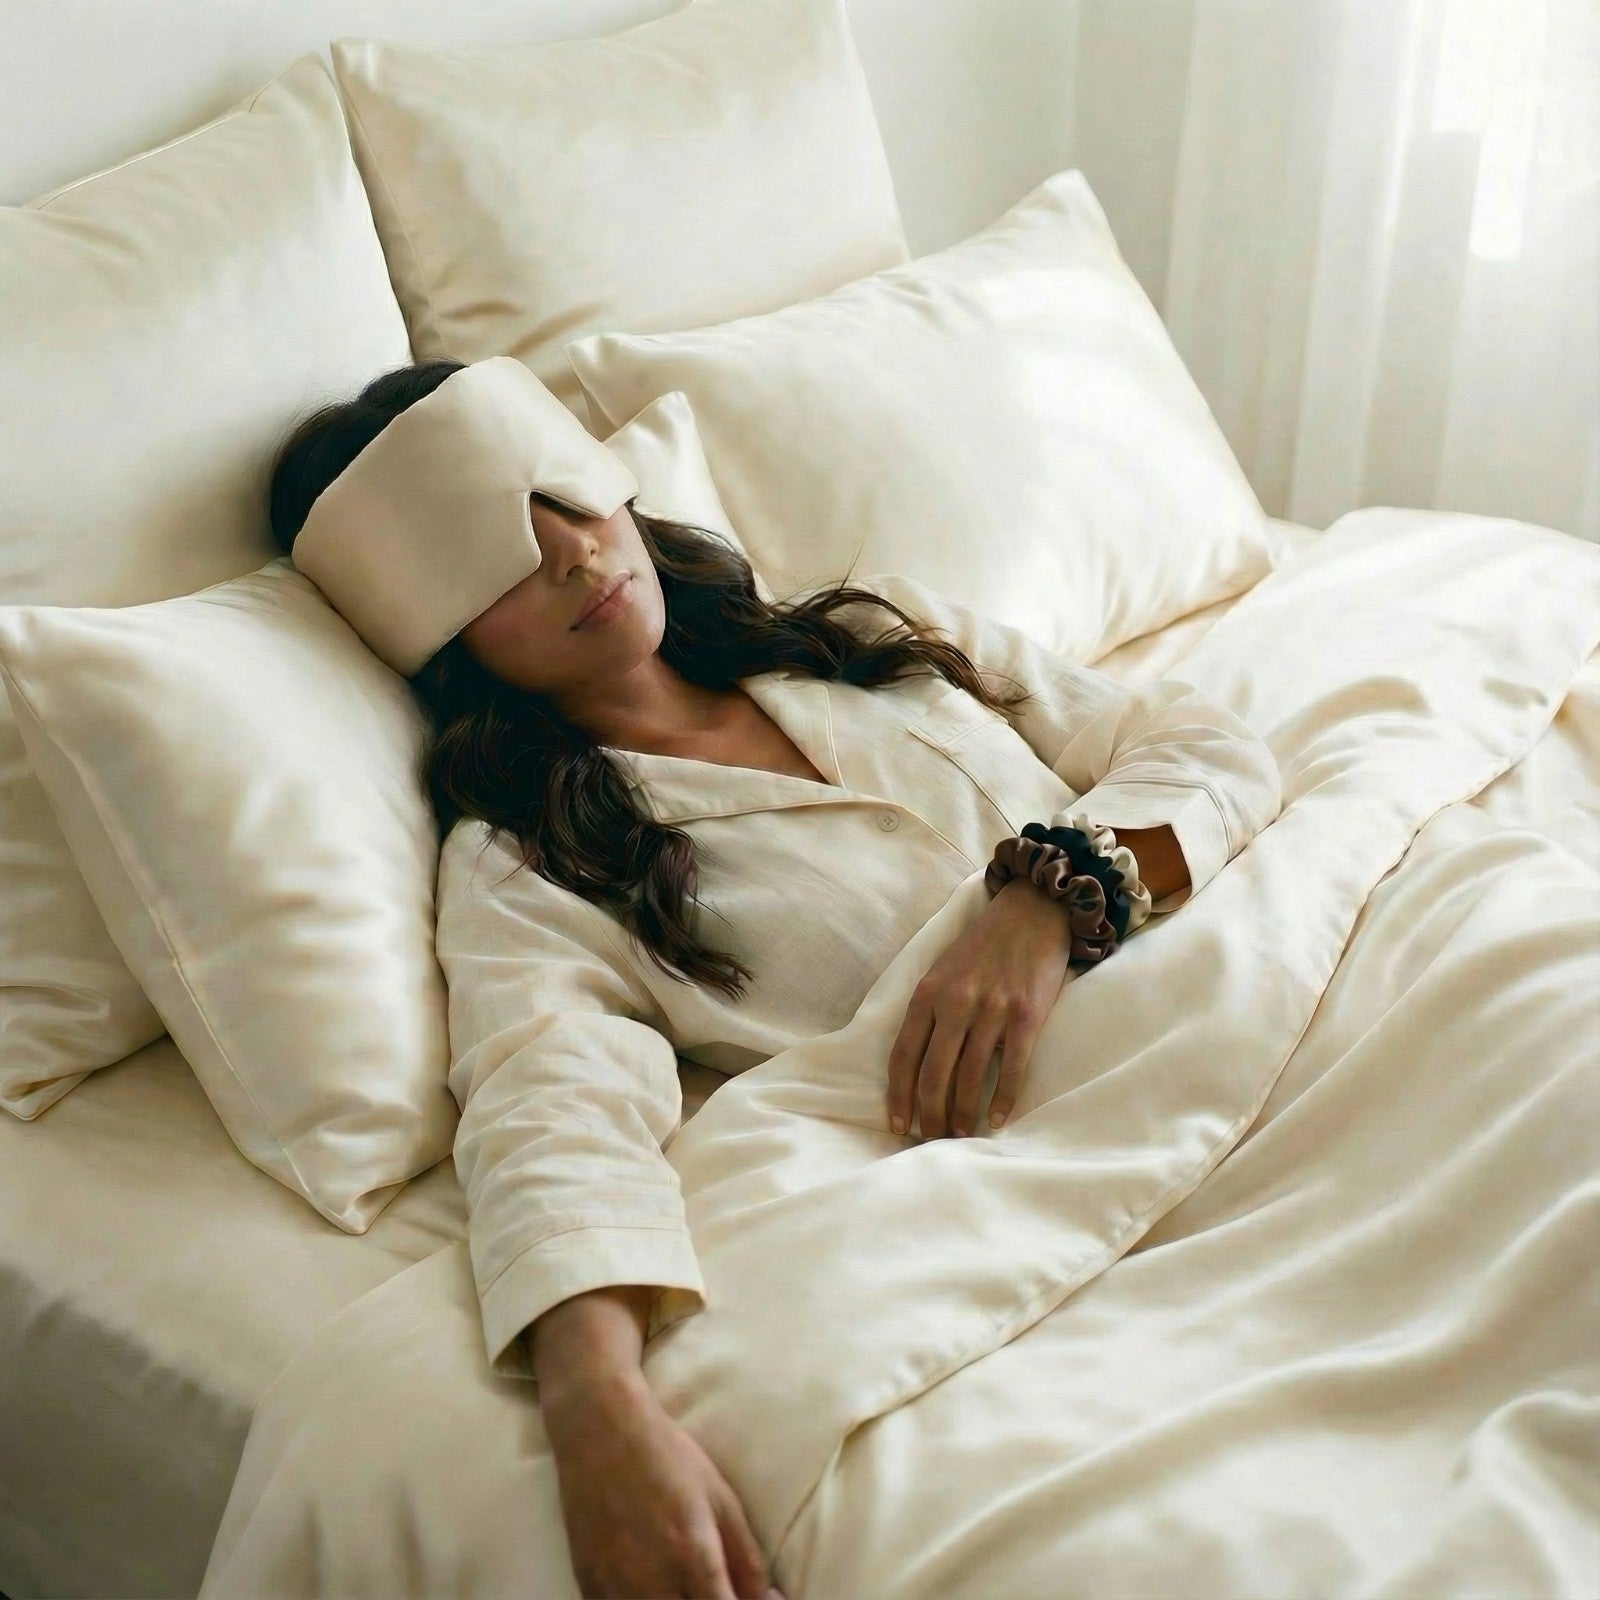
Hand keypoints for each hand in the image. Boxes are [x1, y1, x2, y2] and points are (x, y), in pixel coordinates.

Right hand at [543, 1368, 780, 1599]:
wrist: (602, 1434)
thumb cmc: (669, 1459)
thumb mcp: (721, 1500)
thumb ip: (747, 1559)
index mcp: (693, 1558)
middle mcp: (653, 1584)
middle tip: (714, 1585)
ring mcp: (616, 1590)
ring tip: (684, 1583)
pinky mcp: (589, 1588)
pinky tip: (652, 1586)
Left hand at [886, 877, 1074, 1138]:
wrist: (1031, 911)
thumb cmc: (983, 945)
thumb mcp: (942, 970)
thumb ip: (929, 1010)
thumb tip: (915, 1062)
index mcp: (928, 993)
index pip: (903, 1054)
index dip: (898, 1094)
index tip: (896, 1123)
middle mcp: (956, 1003)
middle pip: (933, 1073)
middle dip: (929, 1113)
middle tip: (930, 1138)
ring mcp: (992, 1009)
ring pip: (970, 1076)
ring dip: (963, 1113)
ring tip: (960, 1135)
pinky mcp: (1026, 1015)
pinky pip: (1011, 1068)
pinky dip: (1002, 1099)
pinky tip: (997, 1120)